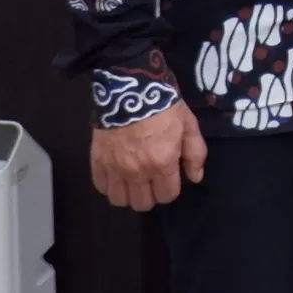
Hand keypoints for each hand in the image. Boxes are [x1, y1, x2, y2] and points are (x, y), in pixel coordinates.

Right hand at [90, 101, 204, 210]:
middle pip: (142, 204)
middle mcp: (137, 172)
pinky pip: (100, 186)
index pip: (167, 196)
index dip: (171, 189)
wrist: (130, 88)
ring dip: (128, 194)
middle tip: (152, 181)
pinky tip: (116, 174)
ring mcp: (114, 168)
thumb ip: (195, 153)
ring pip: (119, 200)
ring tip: (133, 181)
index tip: (169, 178)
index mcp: (162, 164)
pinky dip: (109, 185)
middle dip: (150, 195)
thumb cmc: (164, 105)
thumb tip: (195, 178)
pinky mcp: (97, 160)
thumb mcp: (189, 125)